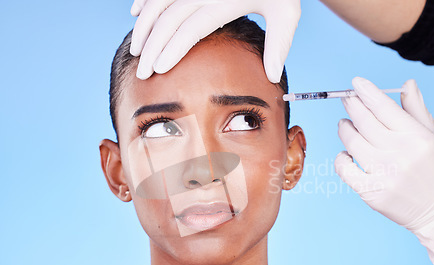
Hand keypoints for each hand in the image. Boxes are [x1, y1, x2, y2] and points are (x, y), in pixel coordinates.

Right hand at [129, 0, 300, 81]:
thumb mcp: (286, 13)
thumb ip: (279, 45)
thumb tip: (272, 77)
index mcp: (226, 1)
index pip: (191, 29)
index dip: (172, 50)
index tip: (158, 70)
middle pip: (169, 19)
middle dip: (152, 46)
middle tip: (141, 72)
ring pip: (159, 1)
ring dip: (144, 24)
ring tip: (136, 49)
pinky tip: (135, 13)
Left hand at [335, 77, 433, 264]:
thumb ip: (417, 109)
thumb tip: (406, 83)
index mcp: (417, 137)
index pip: (384, 106)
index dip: (366, 92)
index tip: (356, 83)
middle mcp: (399, 154)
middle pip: (364, 121)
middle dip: (352, 105)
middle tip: (346, 99)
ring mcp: (384, 174)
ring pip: (351, 142)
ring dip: (345, 129)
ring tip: (346, 124)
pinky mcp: (372, 193)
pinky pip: (345, 169)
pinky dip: (341, 158)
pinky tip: (347, 154)